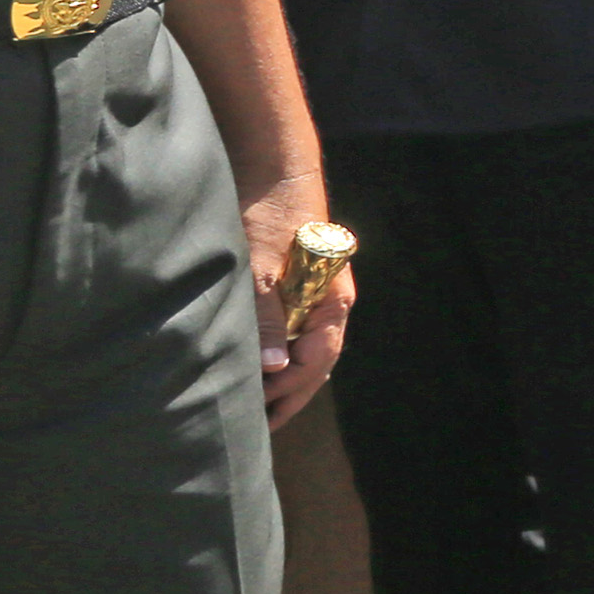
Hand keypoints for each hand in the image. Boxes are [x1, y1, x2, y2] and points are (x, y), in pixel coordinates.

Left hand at [240, 171, 347, 425]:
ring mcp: (316, 295)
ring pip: (307, 349)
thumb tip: (276, 367)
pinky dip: (280, 355)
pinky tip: (259, 367)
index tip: (261, 410)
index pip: (319, 359)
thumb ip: (269, 317)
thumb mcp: (261, 268)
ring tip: (260, 408)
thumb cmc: (268, 214)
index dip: (291, 389)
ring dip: (286, 379)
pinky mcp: (297, 287)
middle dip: (292, 395)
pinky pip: (295, 332)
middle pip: (318, 362)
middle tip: (262, 426)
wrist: (272, 167)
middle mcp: (330, 302)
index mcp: (333, 300)